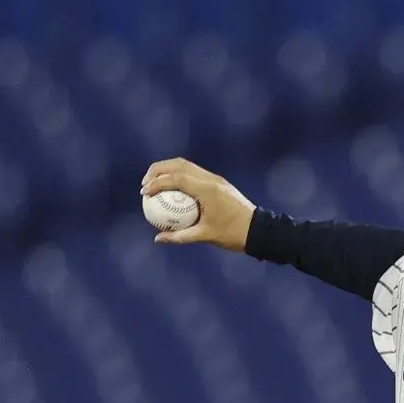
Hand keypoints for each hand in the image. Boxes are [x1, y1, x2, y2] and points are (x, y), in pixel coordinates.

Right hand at [140, 158, 256, 250]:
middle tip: (145, 183)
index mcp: (207, 190)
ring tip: (154, 183)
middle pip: (179, 164)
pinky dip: (179, 176)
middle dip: (158, 169)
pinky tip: (171, 189)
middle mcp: (211, 179)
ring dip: (168, 170)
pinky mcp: (218, 182)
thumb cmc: (233, 234)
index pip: (177, 178)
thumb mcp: (205, 236)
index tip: (144, 192)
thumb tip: (158, 239)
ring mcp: (216, 179)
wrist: (259, 230)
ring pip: (187, 165)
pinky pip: (194, 173)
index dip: (157, 182)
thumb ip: (180, 237)